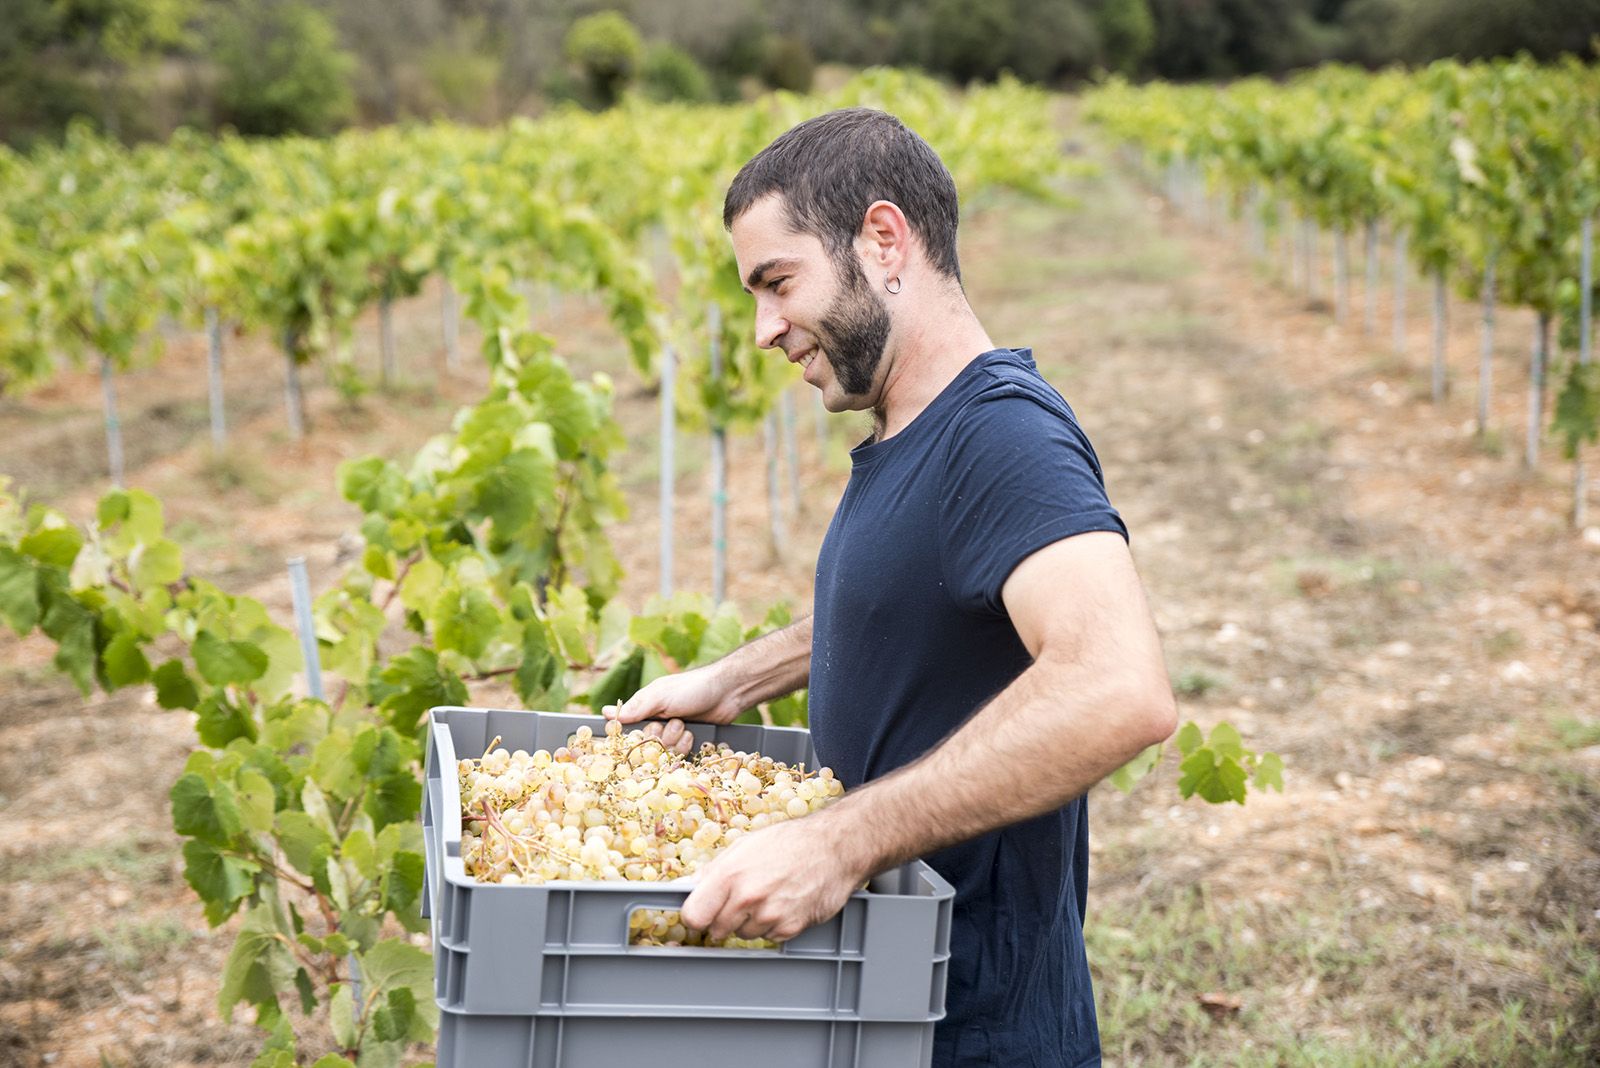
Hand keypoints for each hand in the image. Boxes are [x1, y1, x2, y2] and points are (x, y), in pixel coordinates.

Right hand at [603, 664, 736, 754]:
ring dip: (674, 741)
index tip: (639, 736)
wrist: (727, 693)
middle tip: (672, 721)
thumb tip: (606, 713)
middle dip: (659, 737)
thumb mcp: (661, 695)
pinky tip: (693, 734)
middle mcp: (655, 722)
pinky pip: (678, 756)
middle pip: (644, 746)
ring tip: (685, 725)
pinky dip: (685, 746)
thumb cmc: (692, 688)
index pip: (626, 730)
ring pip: (662, 753)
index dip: (630, 737)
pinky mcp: (687, 744)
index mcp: (645, 709)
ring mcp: (672, 734)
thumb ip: (636, 707)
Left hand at [680, 813, 864, 942]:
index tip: (702, 911)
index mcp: (730, 875)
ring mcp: (770, 915)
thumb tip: (688, 887)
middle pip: (717, 930)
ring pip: (744, 935)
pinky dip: (773, 925)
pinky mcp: (790, 928)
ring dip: (750, 922)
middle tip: (741, 900)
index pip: (694, 916)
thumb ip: (714, 870)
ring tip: (768, 896)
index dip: (697, 914)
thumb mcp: (745, 846)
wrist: (833, 847)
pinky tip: (783, 903)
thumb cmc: (789, 842)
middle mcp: (747, 898)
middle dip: (724, 918)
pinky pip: (769, 937)